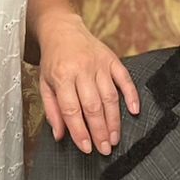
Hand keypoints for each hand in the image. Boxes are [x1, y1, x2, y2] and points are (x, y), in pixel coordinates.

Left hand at [38, 18, 139, 155]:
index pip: (71, 109)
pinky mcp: (112, 59)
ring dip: (114, 120)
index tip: (87, 148)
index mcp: (62, 76)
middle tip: (105, 149)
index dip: (80, 131)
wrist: (63, 30)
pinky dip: (131, 95)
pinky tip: (135, 111)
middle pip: (93, 106)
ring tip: (115, 138)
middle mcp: (82, 69)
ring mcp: (99, 64)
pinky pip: (125, 78)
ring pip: (110, 96)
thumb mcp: (44, 84)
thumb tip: (60, 135)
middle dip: (100, 131)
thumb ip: (52, 110)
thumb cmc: (53, 61)